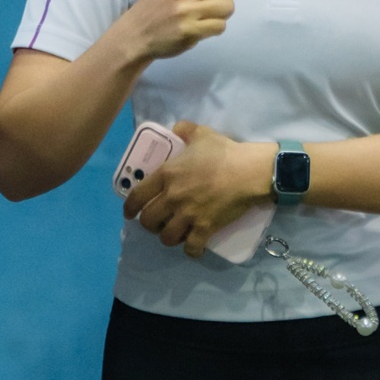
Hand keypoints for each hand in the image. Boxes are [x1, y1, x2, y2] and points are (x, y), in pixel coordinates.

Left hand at [123, 121, 274, 257]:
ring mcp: (188, 215)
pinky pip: (191, 248)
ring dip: (168, 237)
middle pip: (148, 221)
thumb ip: (185, 130)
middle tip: (158, 222)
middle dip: (150, 224)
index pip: (137, 197)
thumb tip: (177, 129)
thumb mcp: (201, 134)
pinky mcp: (205, 228)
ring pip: (166, 237)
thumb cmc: (224, 152)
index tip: (130, 213)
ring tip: (175, 234)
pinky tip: (195, 247)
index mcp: (167, 175)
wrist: (249, 172)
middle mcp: (172, 198)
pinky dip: (191, 250)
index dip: (130, 208)